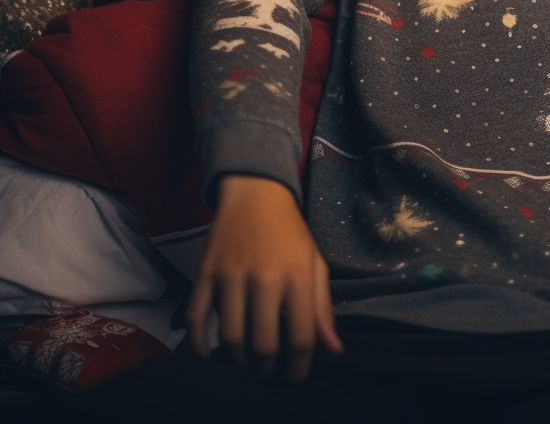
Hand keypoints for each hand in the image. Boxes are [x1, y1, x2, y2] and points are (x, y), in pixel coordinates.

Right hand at [185, 175, 341, 380]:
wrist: (256, 193)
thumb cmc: (290, 232)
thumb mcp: (315, 263)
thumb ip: (323, 308)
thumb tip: (333, 350)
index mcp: (298, 275)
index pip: (300, 337)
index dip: (298, 368)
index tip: (294, 378)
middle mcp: (265, 277)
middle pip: (262, 345)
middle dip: (265, 371)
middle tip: (267, 374)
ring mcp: (231, 275)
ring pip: (229, 338)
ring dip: (236, 362)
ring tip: (244, 365)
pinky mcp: (206, 272)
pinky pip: (195, 319)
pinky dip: (198, 346)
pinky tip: (209, 355)